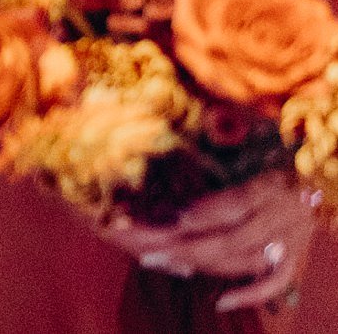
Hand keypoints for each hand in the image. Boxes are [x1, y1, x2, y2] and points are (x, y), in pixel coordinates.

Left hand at [104, 171, 318, 311]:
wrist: (320, 188)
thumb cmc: (278, 172)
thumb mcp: (252, 164)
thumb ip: (223, 182)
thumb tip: (180, 197)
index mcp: (268, 189)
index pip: (233, 205)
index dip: (202, 213)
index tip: (169, 217)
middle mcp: (277, 218)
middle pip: (228, 238)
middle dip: (184, 245)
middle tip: (146, 250)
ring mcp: (286, 243)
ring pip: (240, 260)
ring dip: (199, 264)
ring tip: (160, 263)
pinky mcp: (293, 260)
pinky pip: (273, 283)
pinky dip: (249, 295)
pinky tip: (221, 301)